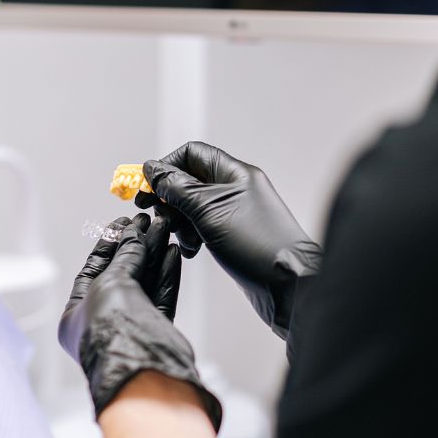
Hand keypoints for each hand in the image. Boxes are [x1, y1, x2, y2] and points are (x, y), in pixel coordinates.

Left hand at [58, 213, 221, 429]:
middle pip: (120, 273)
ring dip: (154, 255)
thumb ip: (123, 257)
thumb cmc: (112, 332)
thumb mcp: (110, 284)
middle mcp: (100, 321)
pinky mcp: (155, 332)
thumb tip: (133, 234)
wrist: (142, 371)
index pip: (92, 269)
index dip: (109, 243)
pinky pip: (160, 297)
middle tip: (151, 221)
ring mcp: (129, 327)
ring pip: (143, 283)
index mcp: (75, 315)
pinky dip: (166, 274)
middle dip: (136, 246)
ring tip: (166, 229)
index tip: (125, 221)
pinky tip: (173, 254)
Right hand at [136, 141, 320, 339]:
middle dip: (168, 198)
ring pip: (193, 206)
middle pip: (189, 180)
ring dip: (179, 220)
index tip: (148, 188)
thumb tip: (151, 169)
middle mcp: (235, 188)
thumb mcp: (208, 211)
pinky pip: (203, 226)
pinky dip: (191, 235)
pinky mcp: (233, 234)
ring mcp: (234, 212)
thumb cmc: (255, 243)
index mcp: (234, 173)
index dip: (166, 167)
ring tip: (180, 237)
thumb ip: (177, 188)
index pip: (191, 154)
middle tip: (154, 214)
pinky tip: (192, 250)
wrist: (289, 284)